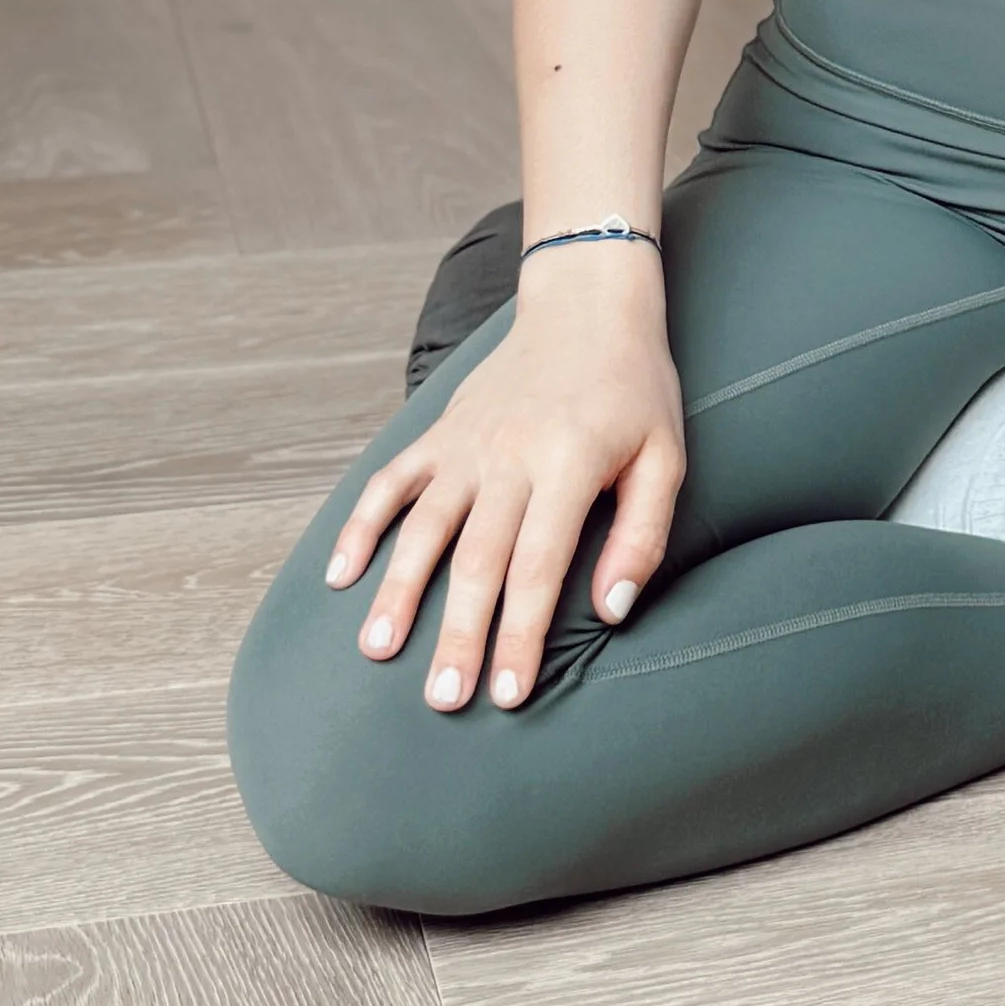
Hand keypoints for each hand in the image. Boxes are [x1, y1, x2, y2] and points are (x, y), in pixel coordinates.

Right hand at [323, 251, 684, 711]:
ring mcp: (467, 443)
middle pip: (477, 559)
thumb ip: (642, 534)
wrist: (587, 305)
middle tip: (443, 700)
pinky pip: (391, 481)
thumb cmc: (635, 390)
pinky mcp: (440, 431)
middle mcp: (509, 455)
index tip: (507, 695)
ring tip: (380, 651)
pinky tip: (339, 576)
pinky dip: (360, 525)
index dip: (521, 634)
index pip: (539, 566)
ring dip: (398, 591)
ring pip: (422, 526)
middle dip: (458, 634)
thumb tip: (609, 611)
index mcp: (570, 463)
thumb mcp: (665, 457)